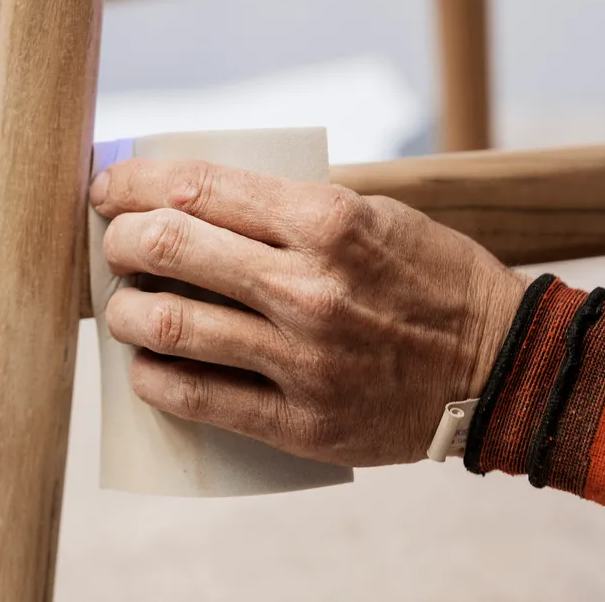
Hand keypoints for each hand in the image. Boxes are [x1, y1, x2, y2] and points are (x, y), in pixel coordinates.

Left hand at [89, 160, 526, 466]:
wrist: (497, 364)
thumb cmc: (425, 273)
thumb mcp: (367, 210)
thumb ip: (284, 207)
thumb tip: (191, 201)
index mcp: (326, 219)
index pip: (199, 186)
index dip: (135, 181)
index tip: (107, 185)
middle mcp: (308, 286)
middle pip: (170, 246)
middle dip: (120, 238)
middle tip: (114, 241)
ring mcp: (303, 358)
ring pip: (171, 324)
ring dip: (125, 310)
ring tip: (123, 305)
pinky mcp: (302, 423)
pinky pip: (200, 398)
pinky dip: (153, 378)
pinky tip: (144, 365)